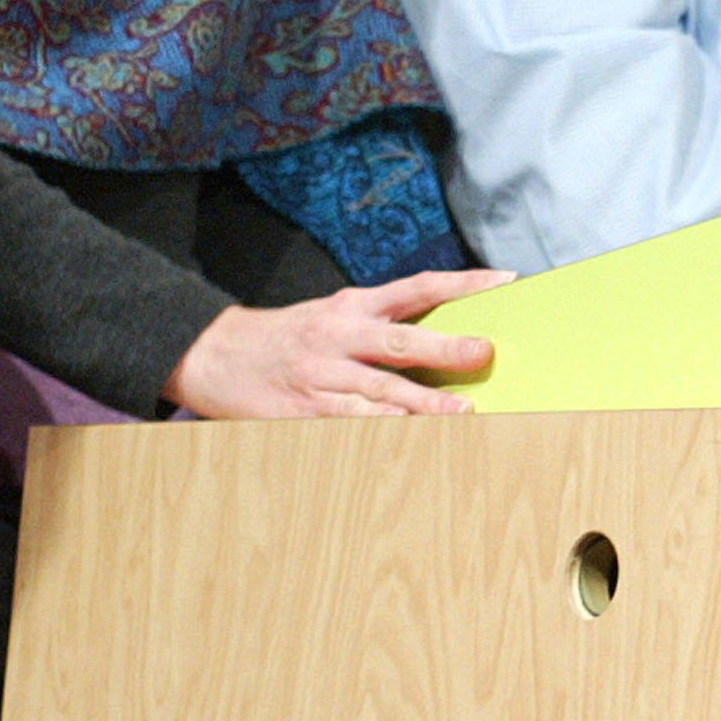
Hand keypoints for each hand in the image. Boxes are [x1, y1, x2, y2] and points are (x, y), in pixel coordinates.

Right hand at [165, 268, 516, 419]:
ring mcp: (321, 376)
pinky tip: (409, 440)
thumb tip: (453, 334)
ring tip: (459, 415)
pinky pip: (348, 423)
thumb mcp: (336, 313)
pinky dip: (379, 432)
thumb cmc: (293, 335)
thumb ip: (386, 322)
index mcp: (353, 305)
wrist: (215, 355)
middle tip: (482, 353)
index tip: (505, 280)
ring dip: (420, 405)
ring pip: (377, 391)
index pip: (417, 287)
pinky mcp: (305, 411)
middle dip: (443, 349)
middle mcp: (340, 336)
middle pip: (399, 342)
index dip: (462, 283)